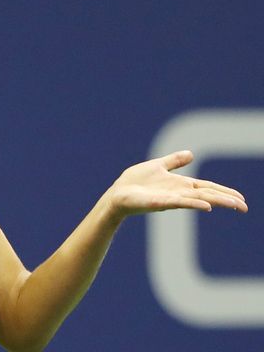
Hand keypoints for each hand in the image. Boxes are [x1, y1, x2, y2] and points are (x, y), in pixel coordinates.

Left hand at [102, 150, 247, 221]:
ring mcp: (170, 199)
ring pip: (198, 200)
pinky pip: (179, 202)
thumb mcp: (157, 166)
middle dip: (226, 200)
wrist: (116, 193)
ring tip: (234, 205)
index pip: (207, 188)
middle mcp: (178, 193)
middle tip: (244, 207)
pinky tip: (207, 206)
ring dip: (216, 202)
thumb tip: (191, 154)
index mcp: (180, 185)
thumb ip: (174, 161)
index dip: (224, 192)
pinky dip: (194, 204)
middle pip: (207, 195)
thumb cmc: (134, 182)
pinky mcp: (159, 202)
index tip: (241, 198)